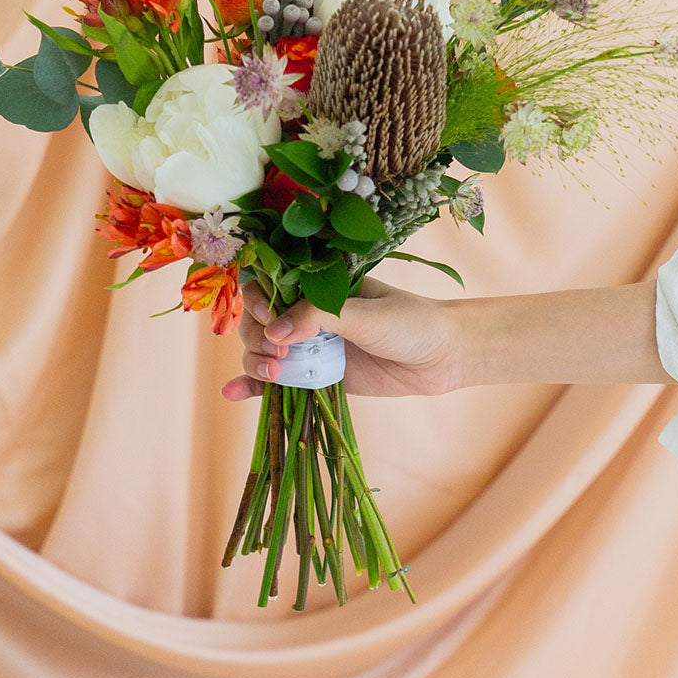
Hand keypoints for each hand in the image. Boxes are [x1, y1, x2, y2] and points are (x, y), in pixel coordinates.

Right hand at [221, 277, 465, 399]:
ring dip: (254, 362)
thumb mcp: (367, 314)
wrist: (444, 357)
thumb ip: (320, 317)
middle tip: (278, 353)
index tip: (268, 318)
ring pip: (262, 351)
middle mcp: (308, 313)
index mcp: (318, 284)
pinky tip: (233, 393)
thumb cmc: (412, 322)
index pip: (270, 284)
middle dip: (256, 336)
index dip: (259, 300)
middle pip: (257, 320)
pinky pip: (278, 381)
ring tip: (273, 374)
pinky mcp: (316, 376)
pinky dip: (253, 387)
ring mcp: (310, 346)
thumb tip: (274, 332)